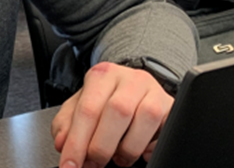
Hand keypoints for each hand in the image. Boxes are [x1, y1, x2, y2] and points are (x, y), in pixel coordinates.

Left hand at [50, 62, 172, 167]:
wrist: (133, 91)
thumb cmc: (104, 101)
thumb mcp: (79, 107)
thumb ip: (66, 124)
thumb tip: (62, 143)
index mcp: (103, 75)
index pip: (87, 109)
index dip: (77, 143)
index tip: (70, 165)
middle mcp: (130, 79)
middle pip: (117, 111)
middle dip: (102, 146)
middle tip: (93, 164)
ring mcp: (154, 91)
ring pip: (145, 117)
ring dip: (128, 148)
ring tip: (117, 158)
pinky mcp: (171, 107)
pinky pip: (165, 130)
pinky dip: (150, 148)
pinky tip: (139, 150)